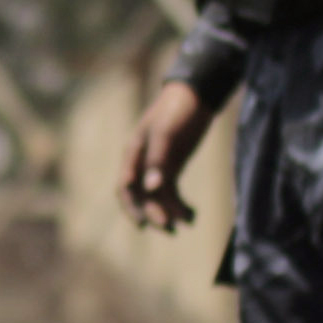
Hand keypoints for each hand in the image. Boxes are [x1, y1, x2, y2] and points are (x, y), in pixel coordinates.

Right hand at [118, 77, 216, 231]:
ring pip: (157, 198)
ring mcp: (158, 165)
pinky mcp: (173, 167)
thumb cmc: (176, 109)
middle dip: (152, 213)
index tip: (143, 223)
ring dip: (168, 213)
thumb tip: (152, 188)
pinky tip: (193, 216)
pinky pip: (172, 192)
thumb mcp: (165, 132)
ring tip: (184, 224)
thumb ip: (157, 160)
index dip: (131, 206)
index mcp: (134, 153)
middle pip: (141, 196)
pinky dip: (180, 205)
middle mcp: (142, 162)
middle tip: (168, 228)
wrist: (196, 95)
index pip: (126, 186)